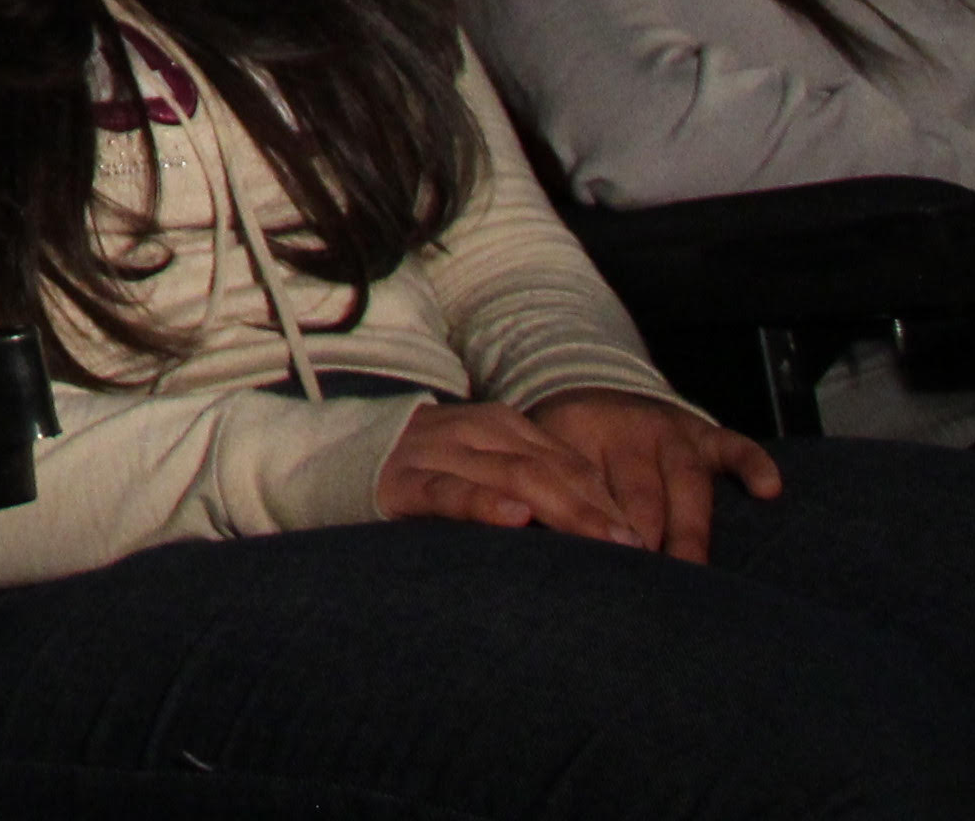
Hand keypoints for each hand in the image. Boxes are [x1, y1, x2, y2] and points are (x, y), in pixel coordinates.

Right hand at [376, 399, 670, 547]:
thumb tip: (603, 527)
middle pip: (551, 469)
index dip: (610, 498)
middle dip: (597, 509)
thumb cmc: (421, 477)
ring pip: (511, 477)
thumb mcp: (480, 468)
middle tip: (637, 548)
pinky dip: (484, 504)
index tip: (647, 540)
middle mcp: (472, 432)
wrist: (327, 459)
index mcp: (499, 426)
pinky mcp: (400, 482)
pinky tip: (514, 518)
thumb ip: (529, 485)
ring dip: (562, 509)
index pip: (569, 462)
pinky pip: (449, 492)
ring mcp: (435, 454)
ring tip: (602, 540)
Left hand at [523, 390, 774, 562]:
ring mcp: (668, 432)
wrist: (589, 389)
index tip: (600, 575)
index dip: (595, 535)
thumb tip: (543, 561)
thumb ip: (546, 501)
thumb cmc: (563, 449)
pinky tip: (768, 489)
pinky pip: (733, 446)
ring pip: (684, 481)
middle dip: (642, 540)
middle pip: (638, 493)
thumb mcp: (541, 461)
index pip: (587, 491)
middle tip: (645, 587)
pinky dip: (752, 464)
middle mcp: (624, 432)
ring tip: (690, 570)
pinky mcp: (704, 433)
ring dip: (688, 527)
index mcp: (575, 436)